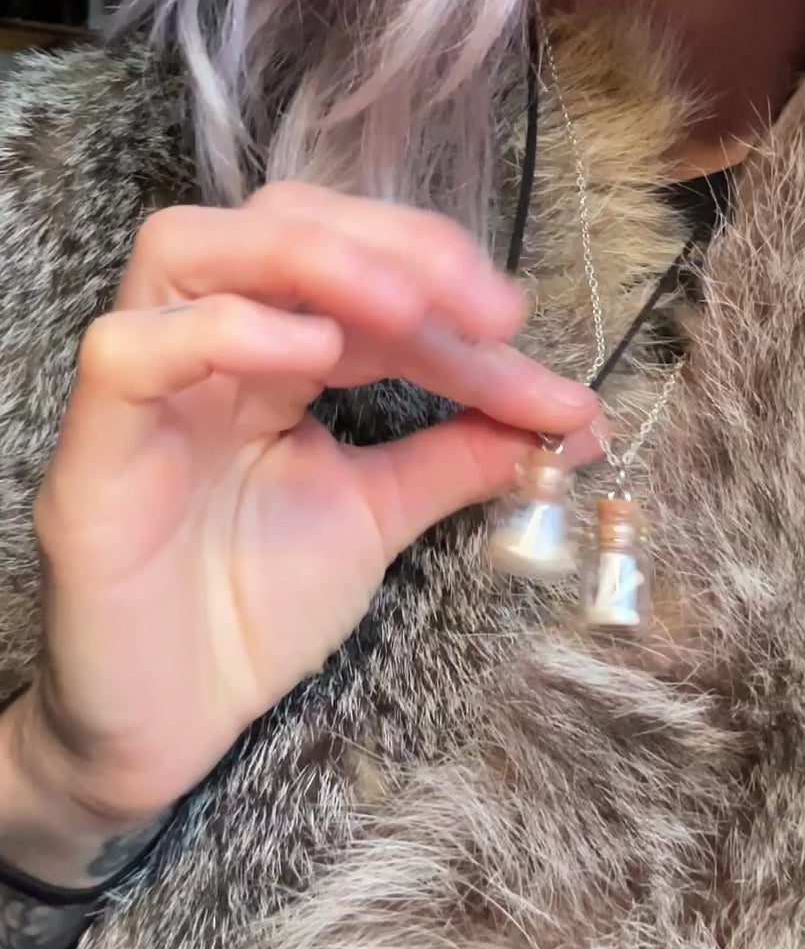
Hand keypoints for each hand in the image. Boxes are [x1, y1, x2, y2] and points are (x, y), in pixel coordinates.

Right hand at [19, 183, 601, 828]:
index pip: (363, 277)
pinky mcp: (94, 449)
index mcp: (269, 354)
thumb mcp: (379, 515)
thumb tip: (567, 421)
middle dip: (395, 246)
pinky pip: (131, 351)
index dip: (455, 301)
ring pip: (188, 247)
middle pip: (279, 221)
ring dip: (310, 259)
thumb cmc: (253, 612)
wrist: (175, 727)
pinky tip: (311, 358)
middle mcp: (201, 348)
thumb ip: (456, 456)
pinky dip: (221, 333)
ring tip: (406, 310)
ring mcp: (142, 390)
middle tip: (491, 312)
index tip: (540, 355)